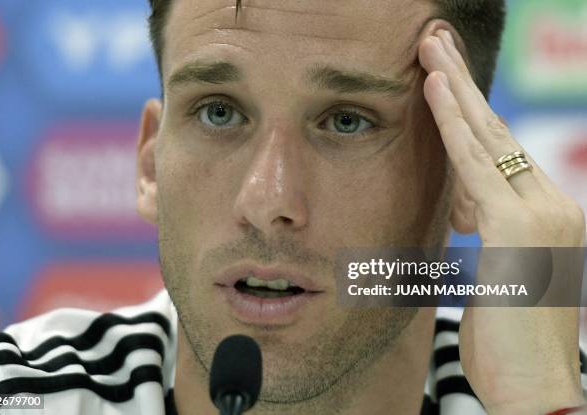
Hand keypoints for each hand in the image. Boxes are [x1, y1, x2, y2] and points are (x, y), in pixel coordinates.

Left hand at [418, 29, 586, 413]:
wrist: (534, 387)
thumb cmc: (509, 336)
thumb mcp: (497, 268)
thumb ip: (484, 226)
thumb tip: (463, 200)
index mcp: (545, 212)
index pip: (499, 153)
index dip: (469, 113)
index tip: (444, 79)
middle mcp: (552, 203)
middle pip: (498, 130)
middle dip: (463, 82)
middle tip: (437, 38)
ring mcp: (541, 212)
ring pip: (488, 137)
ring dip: (455, 88)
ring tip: (429, 47)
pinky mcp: (516, 228)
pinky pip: (477, 165)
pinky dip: (453, 124)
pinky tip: (434, 87)